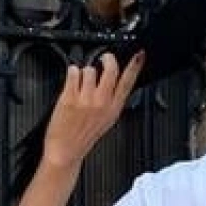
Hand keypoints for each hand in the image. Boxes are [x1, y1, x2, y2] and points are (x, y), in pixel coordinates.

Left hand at [42, 51, 145, 171]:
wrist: (66, 150)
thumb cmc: (83, 137)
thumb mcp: (106, 121)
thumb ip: (111, 100)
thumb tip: (114, 80)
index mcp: (114, 109)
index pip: (128, 82)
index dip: (135, 66)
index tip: (139, 55)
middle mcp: (102, 103)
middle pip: (111, 68)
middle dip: (106, 59)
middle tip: (102, 59)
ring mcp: (86, 99)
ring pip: (89, 69)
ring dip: (84, 72)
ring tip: (80, 84)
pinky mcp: (70, 97)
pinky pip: (73, 72)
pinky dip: (71, 74)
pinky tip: (72, 85)